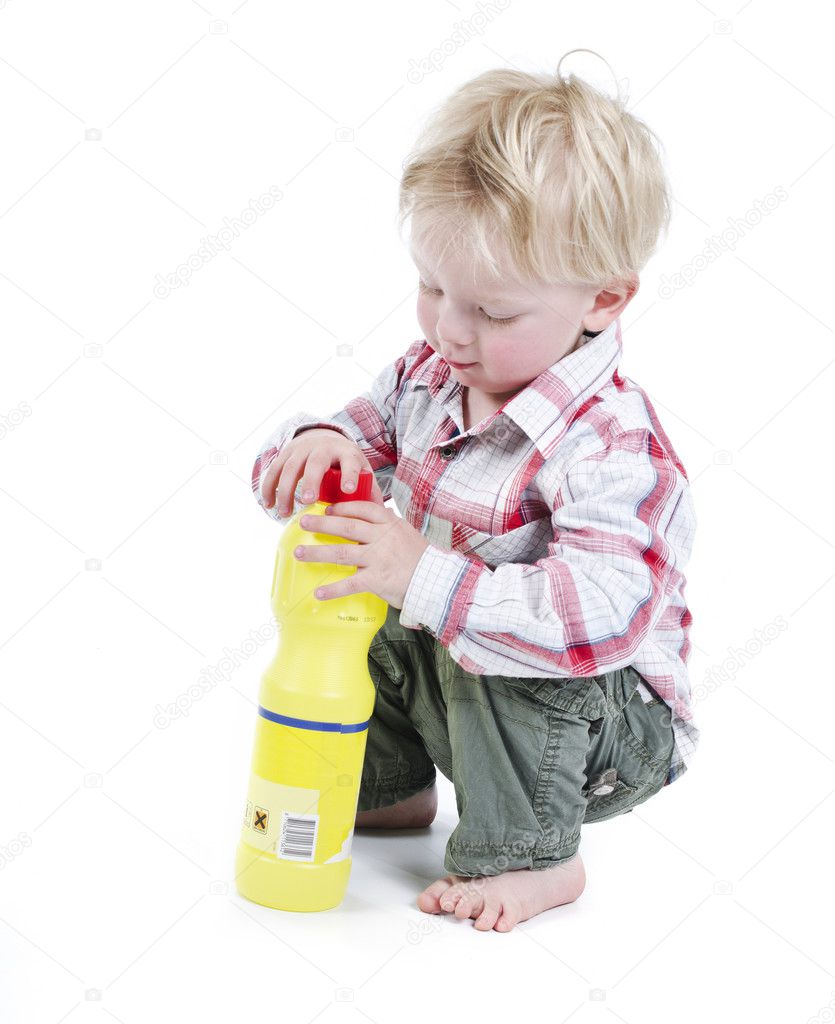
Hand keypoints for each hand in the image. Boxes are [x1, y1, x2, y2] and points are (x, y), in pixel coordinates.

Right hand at [261, 427, 384, 514]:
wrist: (323, 438)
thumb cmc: (345, 462)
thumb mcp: (361, 469)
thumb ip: (370, 489)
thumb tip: (383, 515)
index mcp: (346, 453)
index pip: (350, 462)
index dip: (350, 475)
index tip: (348, 490)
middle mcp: (323, 448)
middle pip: (316, 463)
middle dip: (311, 481)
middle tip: (308, 501)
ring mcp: (302, 449)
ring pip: (291, 467)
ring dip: (286, 490)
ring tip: (285, 513)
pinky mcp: (286, 453)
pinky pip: (275, 469)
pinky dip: (269, 487)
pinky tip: (268, 504)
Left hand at [294, 501, 430, 608]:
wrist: (437, 580)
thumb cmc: (422, 558)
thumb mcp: (406, 533)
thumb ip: (388, 527)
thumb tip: (372, 518)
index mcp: (389, 524)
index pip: (362, 509)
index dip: (342, 508)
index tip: (328, 509)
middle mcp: (382, 538)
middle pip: (346, 527)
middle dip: (322, 524)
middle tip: (303, 522)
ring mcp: (378, 558)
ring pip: (341, 553)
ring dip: (317, 553)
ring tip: (299, 553)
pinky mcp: (376, 580)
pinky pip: (350, 584)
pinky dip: (332, 590)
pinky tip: (318, 593)